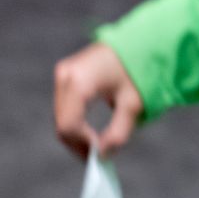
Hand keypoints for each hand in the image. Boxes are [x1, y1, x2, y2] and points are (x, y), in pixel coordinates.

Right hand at [53, 42, 142, 157]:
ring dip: (75, 136)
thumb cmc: (138, 71)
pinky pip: (64, 108)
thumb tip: (103, 155)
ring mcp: (62, 74)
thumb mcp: (132, 105)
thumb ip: (118, 134)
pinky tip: (90, 133)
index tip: (102, 155)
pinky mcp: (65, 75)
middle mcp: (65, 76)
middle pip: (62, 124)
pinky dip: (75, 123)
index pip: (70, 125)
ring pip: (60, 118)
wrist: (137, 41)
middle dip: (78, 144)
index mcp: (80, 82)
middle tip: (99, 156)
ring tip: (97, 145)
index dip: (83, 145)